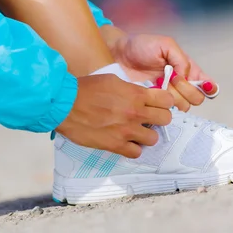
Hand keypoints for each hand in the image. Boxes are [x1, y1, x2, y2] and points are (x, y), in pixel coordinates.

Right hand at [56, 74, 173, 158]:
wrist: (65, 105)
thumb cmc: (86, 89)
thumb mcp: (112, 80)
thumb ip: (131, 89)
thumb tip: (141, 95)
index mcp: (136, 94)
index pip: (167, 100)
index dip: (164, 102)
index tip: (158, 103)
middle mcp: (135, 113)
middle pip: (166, 119)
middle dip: (159, 118)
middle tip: (149, 118)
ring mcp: (127, 131)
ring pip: (154, 138)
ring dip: (146, 135)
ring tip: (136, 132)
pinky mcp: (115, 145)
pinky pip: (136, 152)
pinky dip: (133, 148)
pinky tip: (126, 142)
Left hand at [100, 26, 217, 111]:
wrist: (117, 54)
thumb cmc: (141, 45)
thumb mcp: (166, 44)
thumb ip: (181, 59)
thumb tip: (185, 77)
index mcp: (186, 69)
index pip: (207, 84)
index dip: (208, 87)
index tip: (196, 82)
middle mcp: (180, 84)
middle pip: (197, 98)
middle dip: (186, 90)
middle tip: (171, 79)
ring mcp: (167, 95)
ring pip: (183, 105)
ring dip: (173, 96)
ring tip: (159, 83)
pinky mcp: (154, 103)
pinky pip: (165, 110)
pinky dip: (162, 103)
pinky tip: (154, 91)